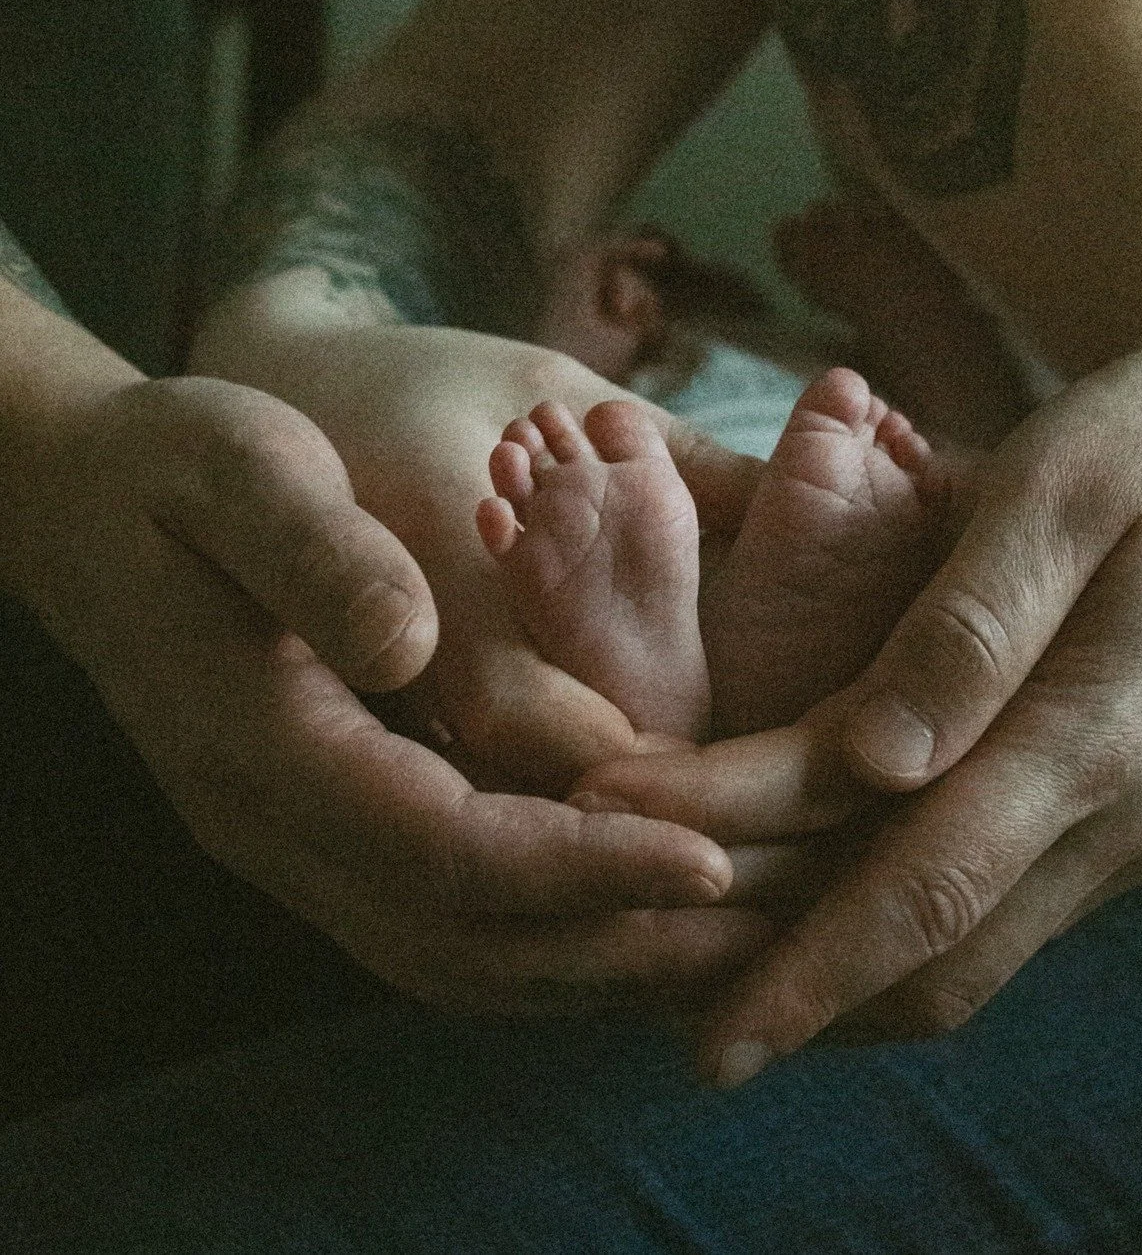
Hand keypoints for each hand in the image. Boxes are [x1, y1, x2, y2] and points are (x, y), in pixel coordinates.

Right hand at [13, 371, 762, 1015]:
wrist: (84, 502)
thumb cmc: (175, 465)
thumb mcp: (237, 466)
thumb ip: (317, 552)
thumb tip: (409, 641)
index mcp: (259, 739)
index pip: (443, 851)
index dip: (583, 867)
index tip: (714, 858)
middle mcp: (273, 823)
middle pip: (462, 942)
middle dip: (620, 943)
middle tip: (773, 917)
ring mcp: (289, 842)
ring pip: (452, 958)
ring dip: (594, 961)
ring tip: (732, 932)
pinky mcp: (317, 829)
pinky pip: (436, 926)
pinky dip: (543, 938)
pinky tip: (629, 906)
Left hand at [577, 329, 1141, 1077]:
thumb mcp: (1060, 488)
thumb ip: (969, 629)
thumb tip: (872, 766)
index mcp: (1101, 733)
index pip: (927, 889)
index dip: (805, 966)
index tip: (687, 1016)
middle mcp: (1128, 815)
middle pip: (944, 959)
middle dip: (801, 1000)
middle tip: (664, 1011)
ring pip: (977, 950)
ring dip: (846, 975)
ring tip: (717, 970)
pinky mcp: (1141, 812)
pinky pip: (1008, 903)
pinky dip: (905, 923)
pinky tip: (828, 900)